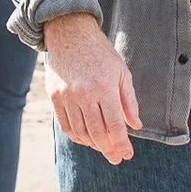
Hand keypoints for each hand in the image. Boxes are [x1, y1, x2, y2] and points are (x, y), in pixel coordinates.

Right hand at [43, 13, 140, 164]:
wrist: (69, 33)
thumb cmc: (100, 52)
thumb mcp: (121, 72)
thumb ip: (129, 100)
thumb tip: (135, 125)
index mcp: (105, 87)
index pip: (115, 125)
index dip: (122, 144)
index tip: (127, 155)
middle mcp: (85, 94)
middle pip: (98, 133)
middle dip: (109, 149)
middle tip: (116, 159)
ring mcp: (67, 96)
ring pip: (81, 132)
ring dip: (93, 145)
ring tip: (103, 149)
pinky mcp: (55, 97)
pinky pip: (66, 125)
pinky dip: (77, 137)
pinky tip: (86, 139)